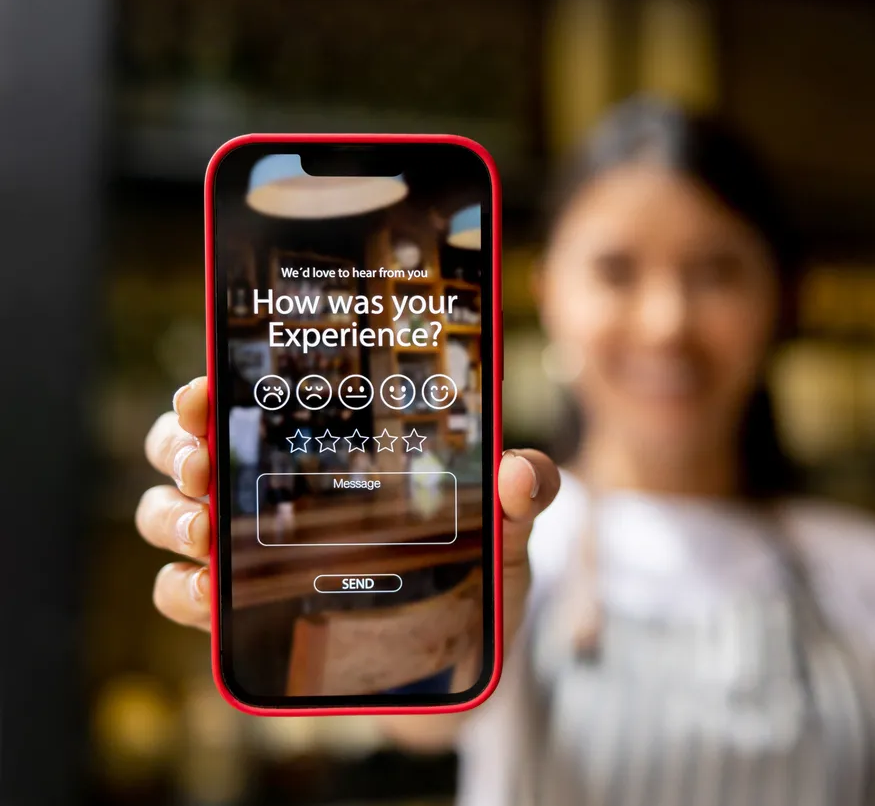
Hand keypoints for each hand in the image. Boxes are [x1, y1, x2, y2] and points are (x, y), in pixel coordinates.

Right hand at [137, 376, 559, 634]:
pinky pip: (182, 595)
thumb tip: (521, 471)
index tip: (207, 390)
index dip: (212, 390)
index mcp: (327, 452)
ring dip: (171, 516)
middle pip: (186, 448)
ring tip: (207, 532)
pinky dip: (183, 591)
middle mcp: (274, 494)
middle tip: (206, 464)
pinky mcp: (245, 617)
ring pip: (168, 515)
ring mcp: (252, 554)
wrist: (465, 667)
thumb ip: (523, 493)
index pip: (248, 401)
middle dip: (180, 446)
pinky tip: (211, 594)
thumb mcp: (509, 529)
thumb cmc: (477, 577)